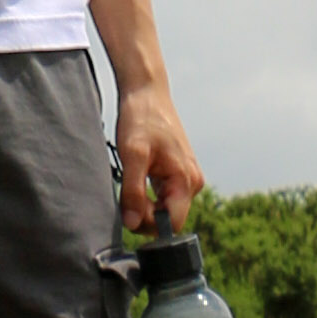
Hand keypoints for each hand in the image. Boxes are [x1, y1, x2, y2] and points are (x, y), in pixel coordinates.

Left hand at [112, 74, 205, 236]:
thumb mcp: (133, 154)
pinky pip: (163, 196)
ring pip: (164, 208)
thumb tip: (132, 223)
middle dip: (144, 213)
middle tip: (124, 192)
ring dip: (144, 203)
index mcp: (186, 180)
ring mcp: (186, 178)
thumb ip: (133, 191)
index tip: (128, 208)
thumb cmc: (141, 118)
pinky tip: (136, 176)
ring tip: (130, 178)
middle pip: (168, 219)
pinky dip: (147, 194)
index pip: (172, 225)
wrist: (146, 92)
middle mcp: (192, 183)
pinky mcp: (177, 173)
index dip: (149, 224)